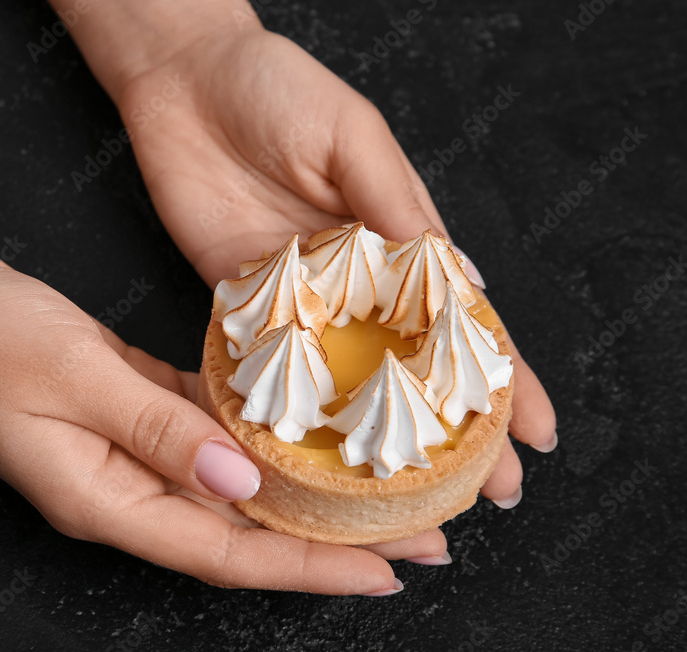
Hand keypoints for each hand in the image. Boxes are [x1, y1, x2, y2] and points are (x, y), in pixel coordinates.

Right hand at [0, 245, 446, 593]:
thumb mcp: (73, 376)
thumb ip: (160, 431)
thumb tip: (244, 483)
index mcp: (104, 500)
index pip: (225, 554)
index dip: (309, 569)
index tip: (388, 571)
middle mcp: (122, 489)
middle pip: (239, 531)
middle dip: (327, 539)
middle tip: (417, 536)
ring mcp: (122, 452)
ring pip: (228, 487)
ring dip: (300, 490)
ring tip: (377, 486)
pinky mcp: (124, 410)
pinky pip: (201, 435)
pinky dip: (253, 438)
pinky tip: (302, 428)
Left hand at [117, 26, 556, 505]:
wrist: (187, 84)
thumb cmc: (278, 92)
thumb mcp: (352, 138)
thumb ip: (397, 207)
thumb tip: (462, 280)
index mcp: (395, 241)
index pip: (459, 319)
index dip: (502, 376)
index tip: (533, 432)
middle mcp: (353, 283)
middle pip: (411, 369)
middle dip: (451, 430)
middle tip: (487, 493)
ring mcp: (298, 300)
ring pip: (347, 382)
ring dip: (379, 440)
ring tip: (411, 499)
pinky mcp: (241, 302)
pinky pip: (270, 365)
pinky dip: (292, 410)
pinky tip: (312, 458)